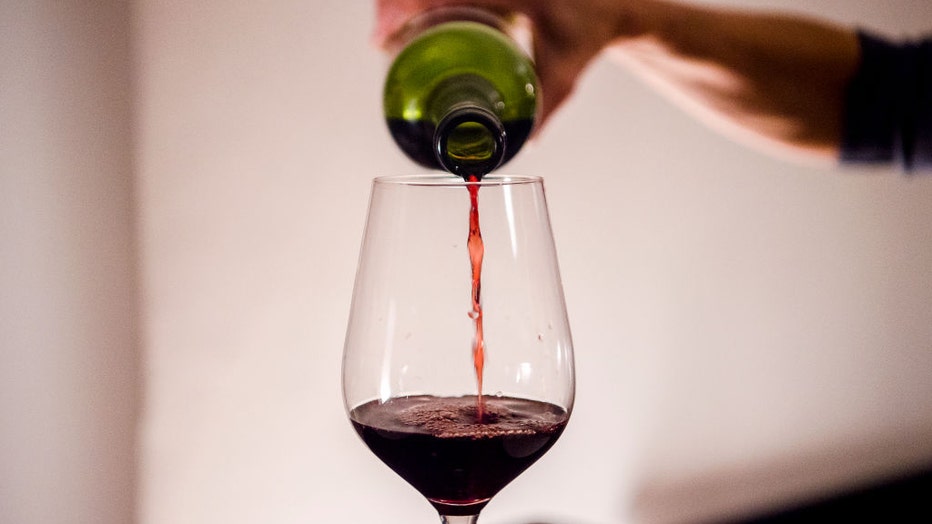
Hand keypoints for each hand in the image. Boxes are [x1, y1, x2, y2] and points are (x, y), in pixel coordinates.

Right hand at [373, 0, 633, 127]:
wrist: (608, 0)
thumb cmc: (589, 30)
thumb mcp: (567, 67)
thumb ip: (547, 104)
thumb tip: (525, 142)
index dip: (404, 7)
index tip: (384, 39)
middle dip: (393, 4)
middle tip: (382, 43)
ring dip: (399, 2)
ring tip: (388, 37)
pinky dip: (416, 0)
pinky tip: (402, 20)